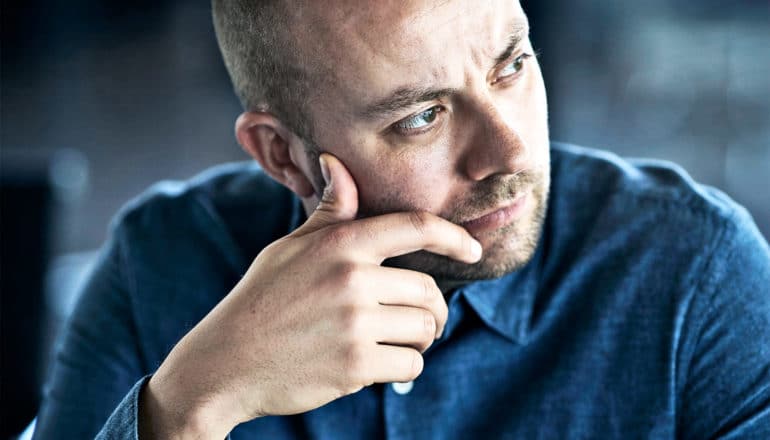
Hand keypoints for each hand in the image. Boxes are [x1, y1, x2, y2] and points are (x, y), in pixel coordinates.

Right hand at [139, 154, 481, 438]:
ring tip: (392, 340)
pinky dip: (402, 367)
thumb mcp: (289, 248)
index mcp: (339, 243)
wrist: (226, 362)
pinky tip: (375, 363)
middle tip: (414, 318)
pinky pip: (411, 364)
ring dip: (418, 339)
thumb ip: (328, 212)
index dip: (454, 236)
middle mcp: (352, 278)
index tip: (474, 249)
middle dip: (430, 308)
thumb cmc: (262, 300)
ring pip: (426, 329)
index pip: (415, 226)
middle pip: (428, 290)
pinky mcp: (356, 364)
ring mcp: (355, 323)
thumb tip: (336, 163)